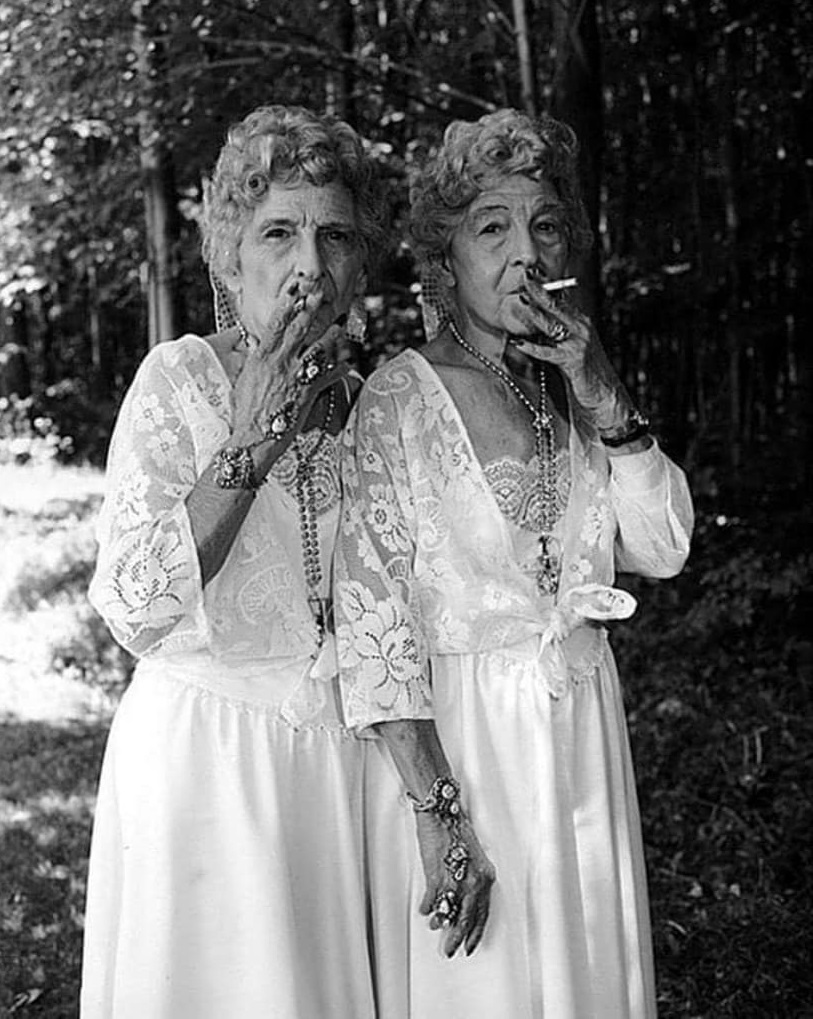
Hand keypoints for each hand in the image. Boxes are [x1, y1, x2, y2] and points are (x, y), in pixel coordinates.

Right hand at [231, 279, 343, 441]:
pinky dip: (340, 371)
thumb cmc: (246, 411)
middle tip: (319, 294)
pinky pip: (329, 378)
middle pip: (298, 329)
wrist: (253, 437)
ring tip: (339, 327)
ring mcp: (295, 377)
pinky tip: (348, 365)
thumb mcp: (246, 379)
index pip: (275, 323)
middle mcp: (280, 363)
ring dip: (330, 337)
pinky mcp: (308, 393)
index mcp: (262, 357)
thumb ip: (255, 360)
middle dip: (309, 309)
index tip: (294, 288)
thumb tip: (257, 344)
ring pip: (318, 349)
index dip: (286, 303)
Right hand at [415, 812, 495, 957]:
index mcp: (486, 876)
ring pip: (448, 913)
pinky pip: (432, 901)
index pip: (483, 913)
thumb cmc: (457, 829)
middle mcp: (474, 881)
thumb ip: (472, 879)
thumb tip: (463, 900)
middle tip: (450, 950)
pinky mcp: (436, 876)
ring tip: (436, 926)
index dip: (476, 931)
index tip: (470, 945)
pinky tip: (425, 911)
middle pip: (466, 919)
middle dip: (457, 939)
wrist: (442, 812)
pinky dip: (427, 907)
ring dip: (440, 922)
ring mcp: (455, 880)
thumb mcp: (474, 856)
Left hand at [510, 280, 634, 432]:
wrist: (605, 395)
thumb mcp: (570, 347)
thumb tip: (534, 321)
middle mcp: (582, 328)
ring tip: (518, 301)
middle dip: (539, 290)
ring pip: (552, 324)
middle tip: (524, 276)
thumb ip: (555, 334)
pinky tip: (518, 343)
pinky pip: (549, 352)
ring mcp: (579, 343)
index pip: (560, 299)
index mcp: (581, 322)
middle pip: (556, 305)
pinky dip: (533, 348)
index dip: (545, 286)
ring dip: (533, 312)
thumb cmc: (585, 372)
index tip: (530, 274)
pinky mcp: (574, 360)